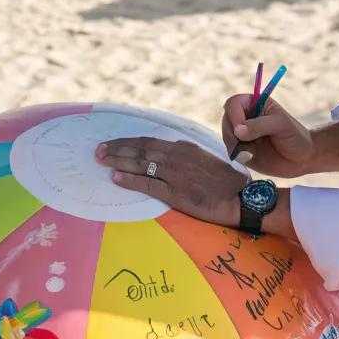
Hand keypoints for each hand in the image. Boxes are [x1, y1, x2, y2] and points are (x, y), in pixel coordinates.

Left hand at [96, 136, 246, 227]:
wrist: (241, 197)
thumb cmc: (224, 181)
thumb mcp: (203, 158)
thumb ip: (184, 154)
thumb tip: (168, 151)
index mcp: (183, 148)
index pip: (149, 141)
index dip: (128, 142)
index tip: (112, 143)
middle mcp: (177, 157)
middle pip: (140, 149)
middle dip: (117, 148)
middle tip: (98, 150)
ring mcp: (176, 174)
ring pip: (141, 163)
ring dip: (118, 160)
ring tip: (101, 160)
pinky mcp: (177, 192)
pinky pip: (149, 184)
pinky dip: (131, 180)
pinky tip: (117, 178)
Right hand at [222, 94, 315, 176]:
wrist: (303, 159)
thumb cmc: (296, 136)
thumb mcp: (281, 125)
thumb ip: (259, 125)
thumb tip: (238, 131)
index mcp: (254, 104)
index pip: (233, 104)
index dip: (234, 116)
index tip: (241, 131)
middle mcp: (245, 117)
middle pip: (226, 121)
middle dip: (232, 134)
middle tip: (247, 146)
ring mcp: (242, 135)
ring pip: (226, 137)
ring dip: (235, 146)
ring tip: (252, 153)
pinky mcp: (242, 150)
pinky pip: (231, 151)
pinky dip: (237, 155)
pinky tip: (251, 157)